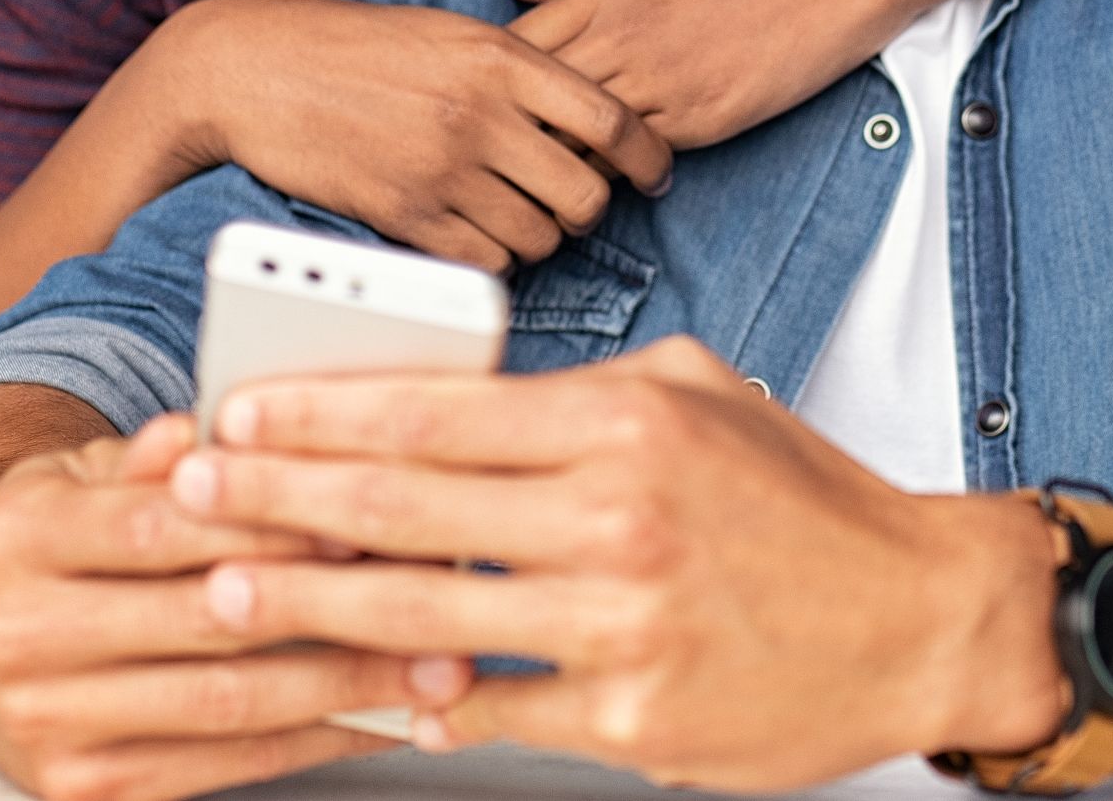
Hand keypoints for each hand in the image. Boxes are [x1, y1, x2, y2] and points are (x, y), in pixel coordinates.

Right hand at [0, 411, 469, 800]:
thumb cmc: (46, 543)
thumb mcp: (79, 473)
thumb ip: (153, 454)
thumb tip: (214, 427)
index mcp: (21, 535)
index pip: (161, 526)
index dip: (268, 521)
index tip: (363, 511)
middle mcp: (20, 633)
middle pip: (202, 621)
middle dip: (329, 604)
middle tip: (431, 588)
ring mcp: (47, 722)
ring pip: (222, 704)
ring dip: (343, 686)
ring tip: (433, 665)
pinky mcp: (79, 788)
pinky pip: (218, 765)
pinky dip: (308, 741)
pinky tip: (375, 716)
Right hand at [142, 0, 672, 270]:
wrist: (256, 70)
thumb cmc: (354, 46)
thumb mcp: (447, 32)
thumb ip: (517, 68)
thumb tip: (585, 113)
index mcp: (500, 57)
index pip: (612, 118)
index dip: (648, 155)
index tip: (654, 173)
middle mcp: (480, 113)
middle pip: (586, 192)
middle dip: (587, 206)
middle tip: (566, 200)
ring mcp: (442, 169)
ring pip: (540, 237)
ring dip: (538, 236)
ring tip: (512, 214)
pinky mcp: (405, 215)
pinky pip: (484, 263)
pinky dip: (491, 257)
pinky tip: (473, 233)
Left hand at [169, 339, 1067, 790]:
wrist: (922, 616)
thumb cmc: (804, 499)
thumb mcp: (697, 393)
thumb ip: (574, 391)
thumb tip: (453, 393)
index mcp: (624, 420)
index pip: (436, 411)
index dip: (321, 411)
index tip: (239, 410)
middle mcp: (617, 516)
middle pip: (405, 507)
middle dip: (278, 498)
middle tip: (189, 490)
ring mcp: (624, 626)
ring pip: (427, 614)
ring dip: (311, 603)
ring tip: (228, 589)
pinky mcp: (634, 720)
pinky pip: (495, 710)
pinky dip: (418, 699)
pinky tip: (355, 687)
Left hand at [505, 0, 926, 150]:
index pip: (514, 49)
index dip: (497, 84)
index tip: (497, 104)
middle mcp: (622, 35)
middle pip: (534, 102)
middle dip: (516, 133)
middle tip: (510, 160)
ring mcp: (662, 78)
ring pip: (579, 139)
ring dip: (565, 162)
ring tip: (557, 181)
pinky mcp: (706, 116)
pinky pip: (640, 156)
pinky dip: (622, 172)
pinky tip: (623, 177)